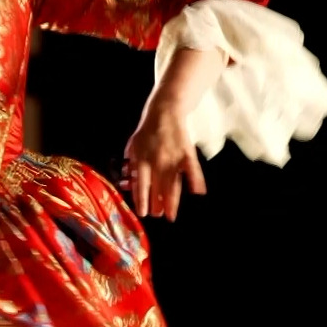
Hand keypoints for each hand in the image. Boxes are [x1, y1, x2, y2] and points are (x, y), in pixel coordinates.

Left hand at [121, 100, 205, 221]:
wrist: (164, 111)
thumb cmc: (147, 131)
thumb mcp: (133, 146)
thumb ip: (130, 164)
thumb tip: (127, 182)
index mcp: (141, 160)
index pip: (141, 185)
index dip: (141, 199)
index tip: (143, 213)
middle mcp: (156, 162)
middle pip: (157, 188)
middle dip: (157, 204)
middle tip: (158, 215)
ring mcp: (172, 158)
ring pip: (172, 185)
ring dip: (172, 201)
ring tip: (171, 215)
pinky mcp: (186, 153)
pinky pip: (192, 169)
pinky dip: (196, 180)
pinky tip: (199, 193)